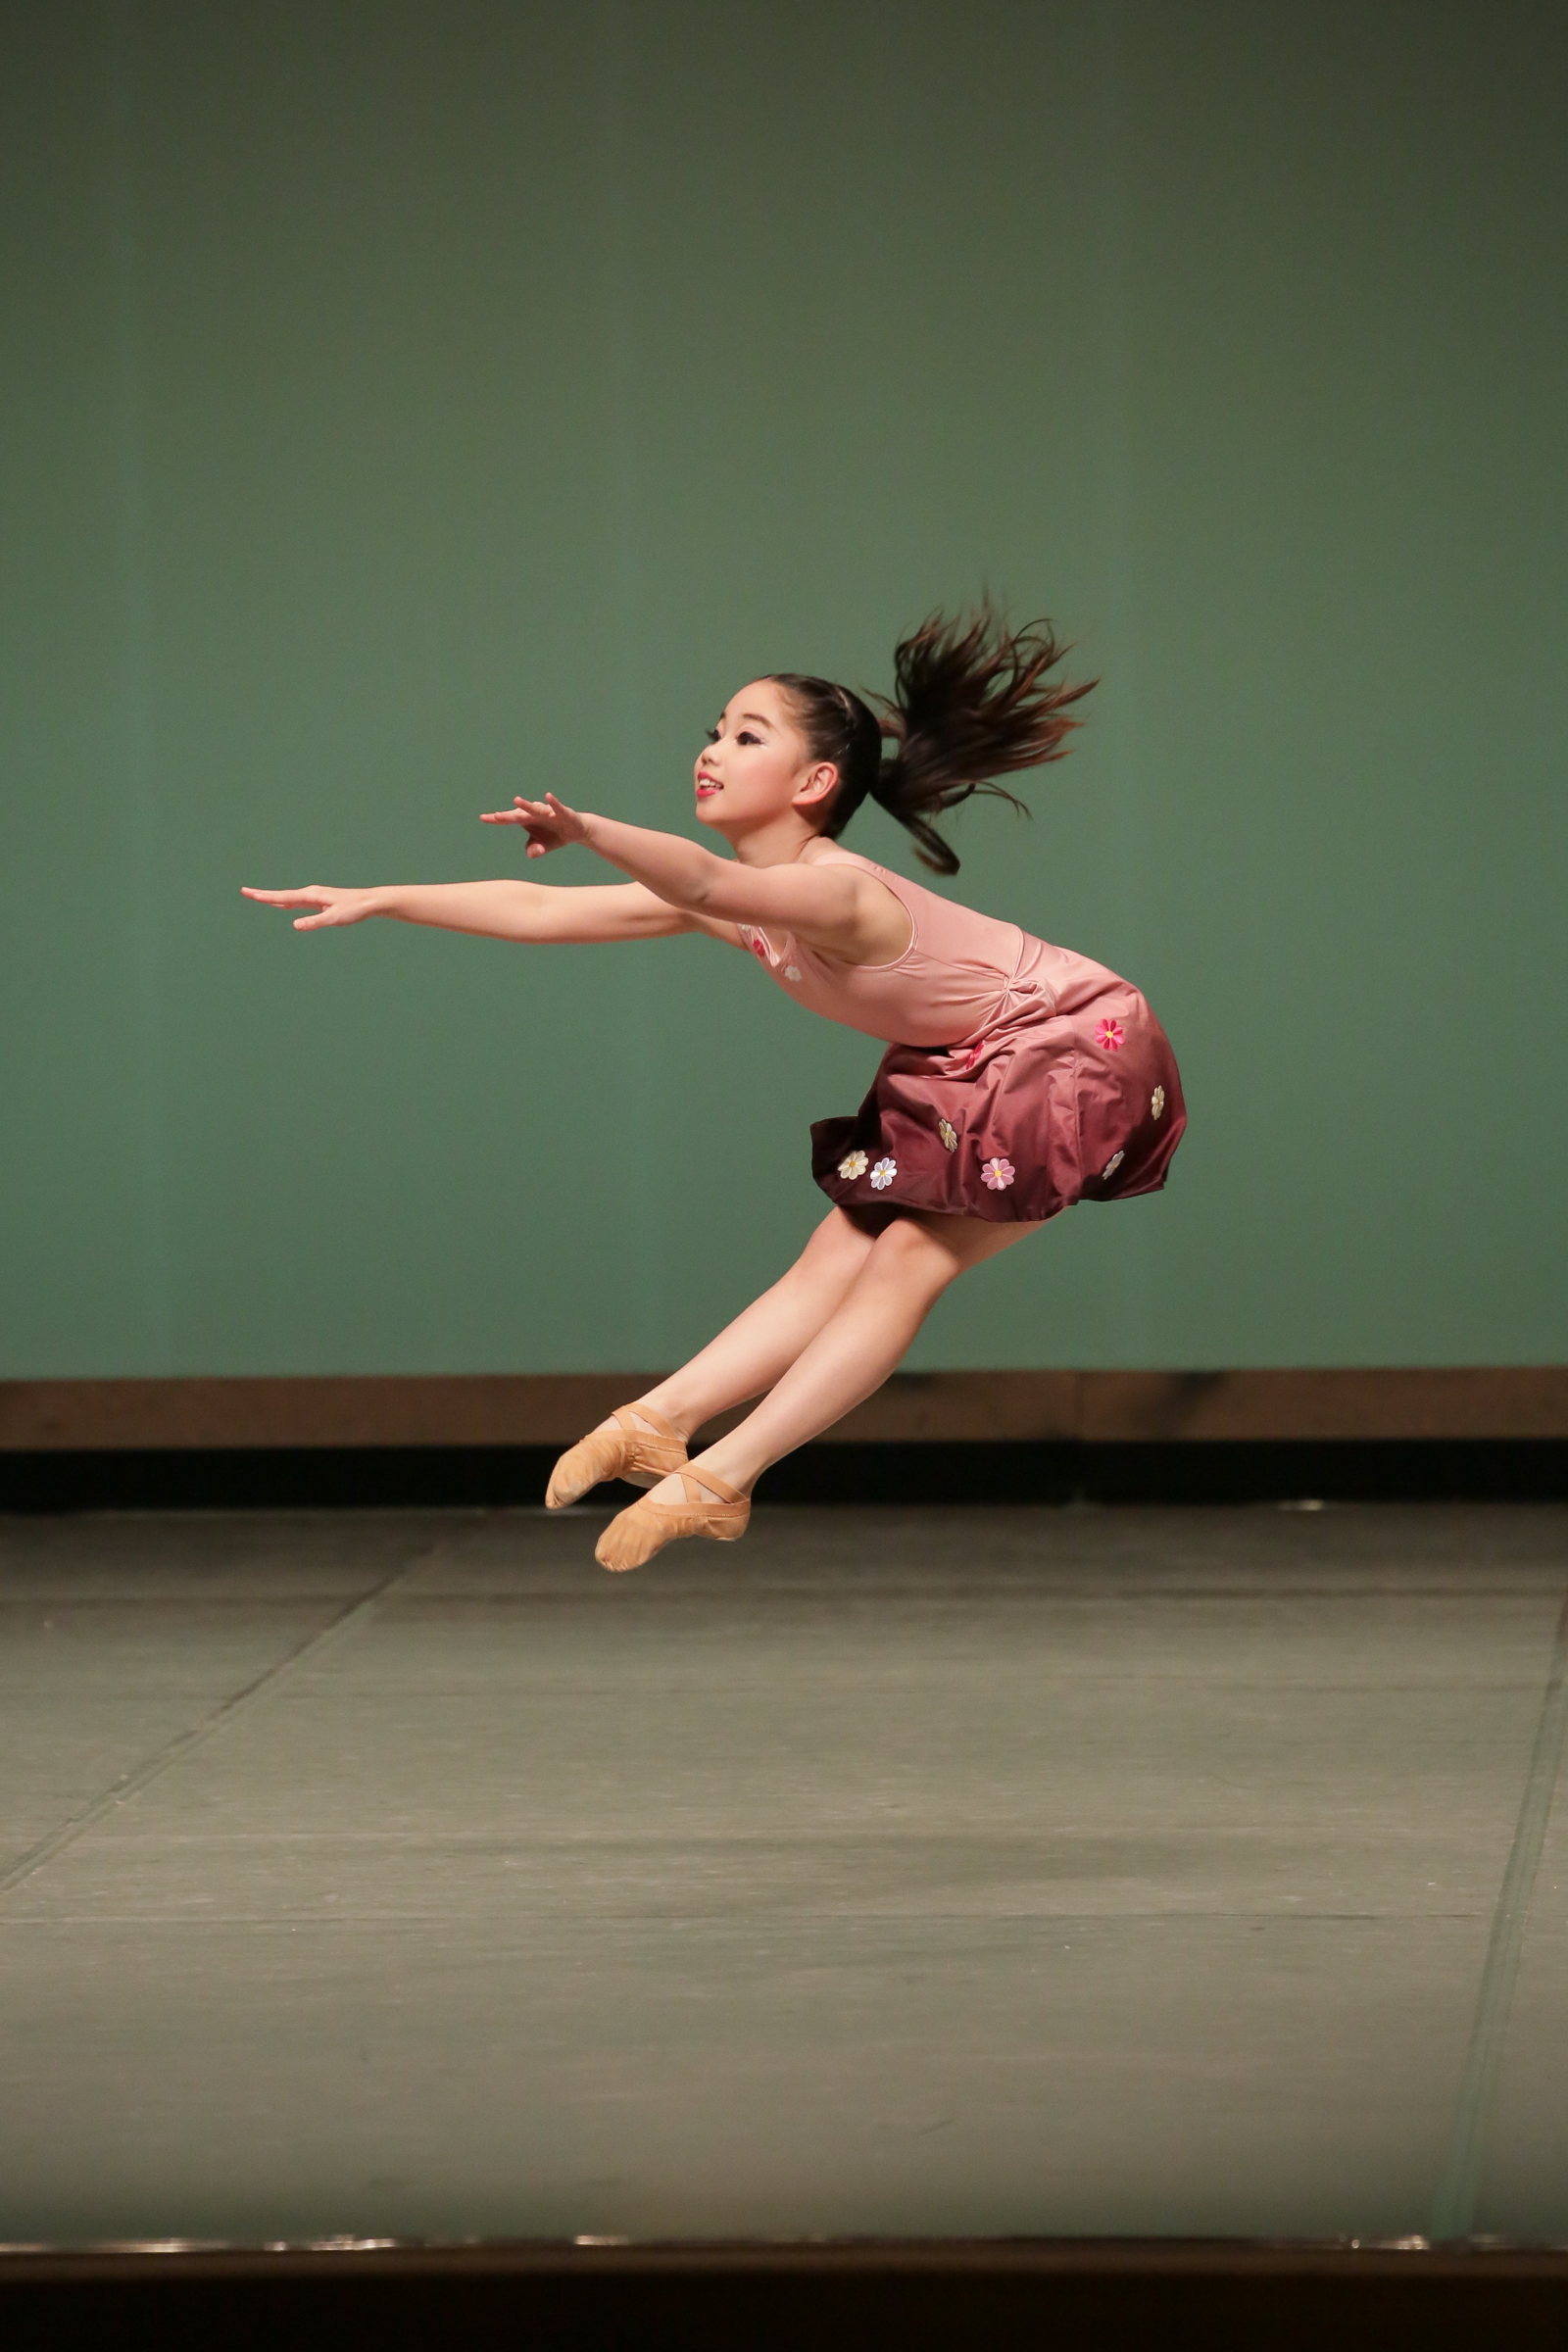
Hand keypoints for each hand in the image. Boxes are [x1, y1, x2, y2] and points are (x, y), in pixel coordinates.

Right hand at [241, 885, 378, 929]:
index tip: (249, 893)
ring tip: (258, 897)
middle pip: (281, 895)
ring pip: (288, 898)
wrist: (369, 902)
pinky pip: (297, 901)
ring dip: (272, 898)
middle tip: (245, 892)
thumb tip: (295, 925)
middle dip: (263, 895)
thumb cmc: (353, 910)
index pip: (283, 897)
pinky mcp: (319, 901)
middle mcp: (310, 894)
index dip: (265, 896)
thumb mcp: (333, 918)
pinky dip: (285, 902)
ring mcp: (314, 897)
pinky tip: (283, 904)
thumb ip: (314, 922)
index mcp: (311, 895)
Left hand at [479, 792, 592, 858]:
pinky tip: (548, 796)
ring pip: (536, 809)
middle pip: (519, 815)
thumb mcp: (543, 847)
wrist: (577, 830)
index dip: (497, 819)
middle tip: (496, 816)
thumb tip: (531, 854)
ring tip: (516, 801)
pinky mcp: (563, 812)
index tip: (482, 818)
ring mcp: (549, 812)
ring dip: (526, 806)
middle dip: (508, 816)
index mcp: (528, 821)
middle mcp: (536, 814)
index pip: (509, 820)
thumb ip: (534, 850)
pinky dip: (553, 802)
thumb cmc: (555, 835)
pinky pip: (557, 807)